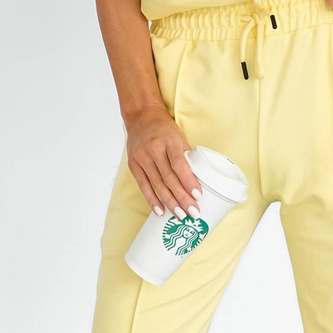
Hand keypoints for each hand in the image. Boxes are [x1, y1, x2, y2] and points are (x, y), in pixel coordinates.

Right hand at [123, 105, 203, 220]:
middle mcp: (153, 150)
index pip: (179, 164)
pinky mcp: (133, 164)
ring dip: (170, 202)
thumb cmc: (164, 128)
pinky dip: (152, 199)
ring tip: (180, 215)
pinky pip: (143, 185)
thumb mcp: (179, 136)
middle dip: (182, 197)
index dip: (188, 181)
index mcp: (168, 141)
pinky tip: (160, 211)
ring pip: (157, 185)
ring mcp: (141, 158)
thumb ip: (185, 157)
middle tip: (193, 212)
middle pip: (169, 178)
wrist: (141, 117)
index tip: (198, 195)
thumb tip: (197, 179)